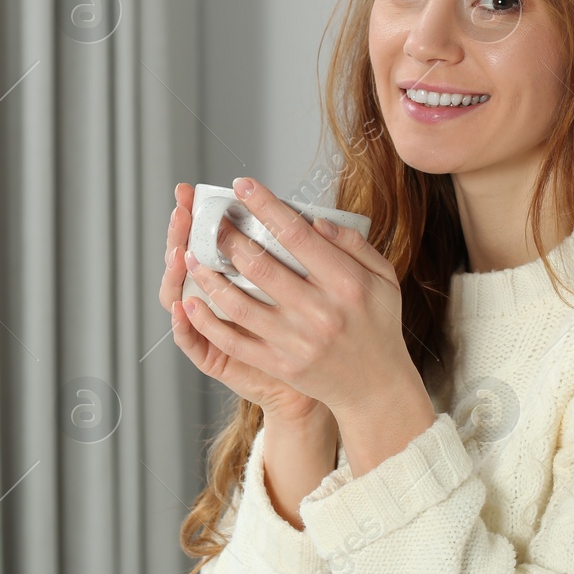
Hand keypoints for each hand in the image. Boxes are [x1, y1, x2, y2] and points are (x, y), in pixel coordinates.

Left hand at [179, 177, 428, 418]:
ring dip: (208, 276)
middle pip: (261, 266)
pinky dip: (207, 321)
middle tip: (210, 219)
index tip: (243, 186)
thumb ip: (353, 244)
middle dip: (227, 237)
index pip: (297, 236)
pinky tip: (190, 303)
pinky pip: (234, 341)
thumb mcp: (383, 278)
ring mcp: (297, 341)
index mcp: (346, 284)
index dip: (266, 207)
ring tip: (190, 255)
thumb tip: (315, 221)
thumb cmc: (378, 324)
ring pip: (239, 303)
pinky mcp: (280, 365)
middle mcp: (320, 312)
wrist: (376, 387)